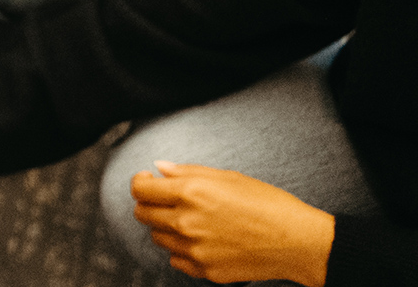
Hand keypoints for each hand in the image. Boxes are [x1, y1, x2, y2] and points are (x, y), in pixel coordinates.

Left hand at [130, 162, 334, 285]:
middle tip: (166, 201)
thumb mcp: (228, 177)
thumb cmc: (268, 204)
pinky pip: (176, 260)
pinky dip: (182, 250)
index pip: (140, 190)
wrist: (299, 242)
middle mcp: (187, 221)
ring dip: (166, 228)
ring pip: (157, 238)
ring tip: (191, 221)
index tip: (148, 182)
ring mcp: (194, 249)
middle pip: (143, 214)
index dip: (141, 183)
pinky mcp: (205, 270)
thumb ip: (187, 172)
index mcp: (191, 192)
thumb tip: (159, 169)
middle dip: (150, 205)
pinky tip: (201, 241)